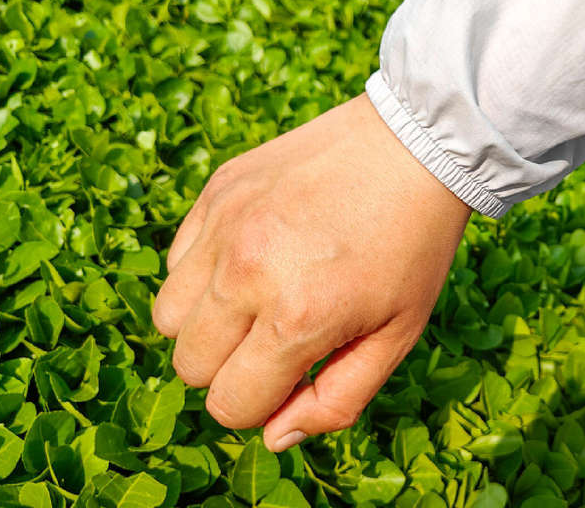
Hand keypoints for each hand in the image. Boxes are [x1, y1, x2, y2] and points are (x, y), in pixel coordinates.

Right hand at [152, 91, 471, 451]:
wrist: (416, 146)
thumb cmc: (413, 248)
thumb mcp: (397, 336)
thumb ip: (336, 400)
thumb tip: (274, 438)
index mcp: (297, 319)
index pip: (230, 405)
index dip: (260, 404)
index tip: (295, 374)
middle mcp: (246, 273)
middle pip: (189, 366)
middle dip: (230, 369)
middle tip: (281, 337)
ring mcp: (224, 226)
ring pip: (168, 316)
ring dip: (206, 323)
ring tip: (262, 297)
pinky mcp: (216, 191)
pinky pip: (177, 260)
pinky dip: (204, 273)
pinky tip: (257, 253)